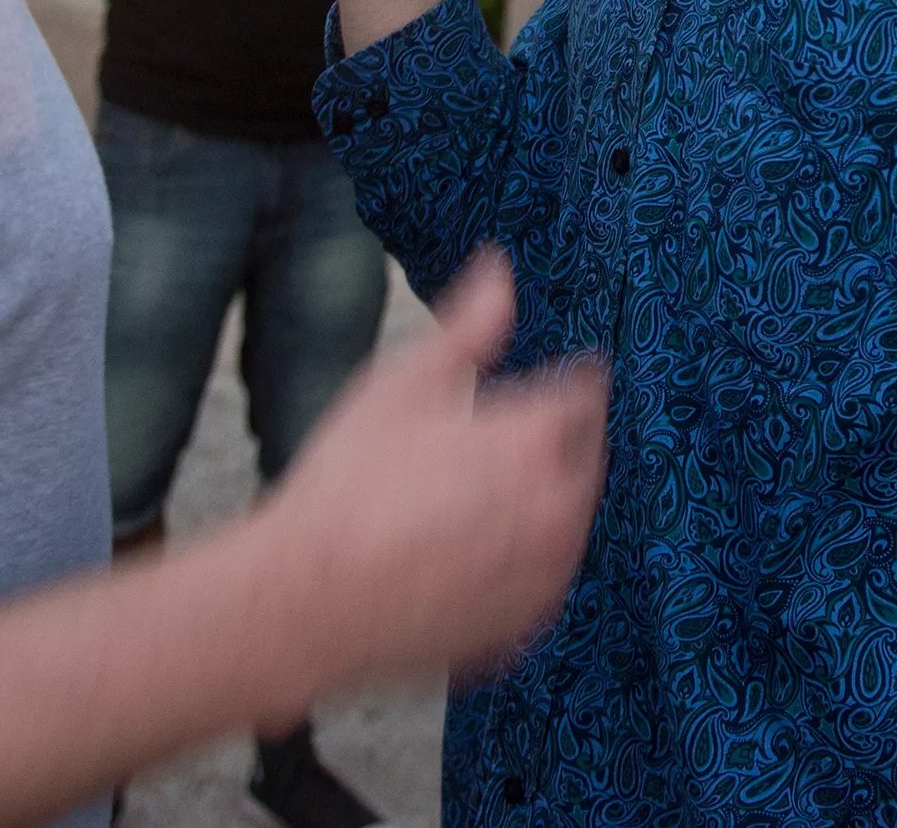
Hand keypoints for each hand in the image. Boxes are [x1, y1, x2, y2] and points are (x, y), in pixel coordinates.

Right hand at [256, 253, 606, 699]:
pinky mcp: (522, 627)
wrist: (308, 602)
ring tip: (482, 492)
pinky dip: (523, 558)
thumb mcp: (402, 382)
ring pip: (570, 520)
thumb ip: (468, 325)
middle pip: (587, 457)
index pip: (588, 391)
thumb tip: (500, 271)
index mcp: (534, 441)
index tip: (549, 377)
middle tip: (508, 434)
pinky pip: (543, 578)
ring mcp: (544, 577)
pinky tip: (470, 547)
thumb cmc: (347, 489)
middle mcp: (557, 511)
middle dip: (560, 440)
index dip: (567, 377)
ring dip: (546, 498)